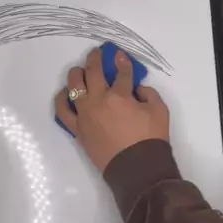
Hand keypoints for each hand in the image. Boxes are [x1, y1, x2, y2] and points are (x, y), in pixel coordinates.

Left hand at [55, 49, 169, 172]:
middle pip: (92, 72)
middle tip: (96, 54)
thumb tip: (137, 90)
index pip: (121, 72)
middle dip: (94, 59)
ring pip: (73, 86)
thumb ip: (149, 94)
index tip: (119, 55)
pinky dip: (62, 100)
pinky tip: (65, 94)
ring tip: (79, 71)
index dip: (122, 62)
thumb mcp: (160, 111)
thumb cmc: (150, 139)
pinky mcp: (78, 129)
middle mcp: (98, 101)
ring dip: (76, 74)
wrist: (137, 169)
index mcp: (119, 96)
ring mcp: (85, 115)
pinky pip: (63, 111)